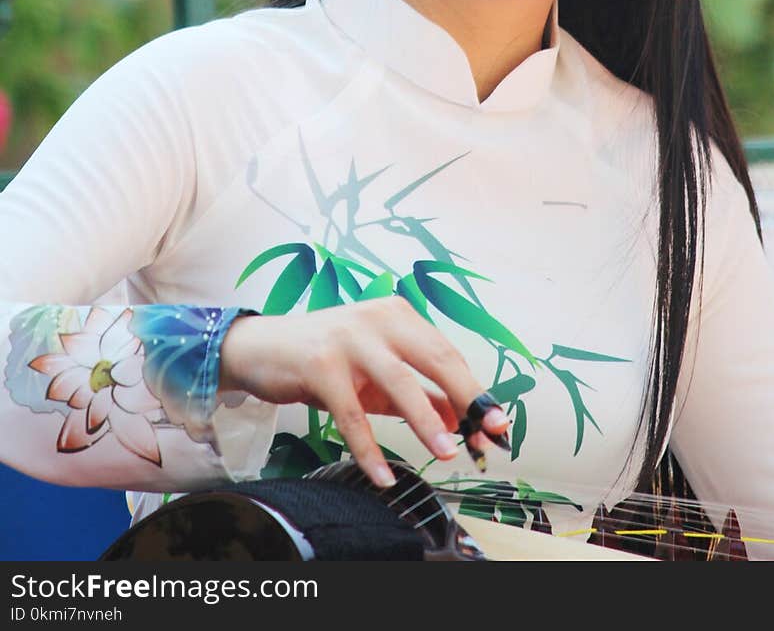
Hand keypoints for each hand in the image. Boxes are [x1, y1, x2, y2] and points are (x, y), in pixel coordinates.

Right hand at [218, 296, 509, 487]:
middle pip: (434, 358)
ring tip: (446, 453)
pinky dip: (369, 448)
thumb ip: (419, 393)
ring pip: (398, 381)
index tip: (495, 423)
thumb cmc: (326, 359)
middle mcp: (378, 319)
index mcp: (398, 316)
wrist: (262, 348)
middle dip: (467, 397)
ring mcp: (348, 338)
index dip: (474, 390)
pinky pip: (352, 414)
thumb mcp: (378, 374)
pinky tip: (384, 475)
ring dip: (426, 421)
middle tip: (486, 433)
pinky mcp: (320, 364)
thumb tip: (460, 420)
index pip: (447, 354)